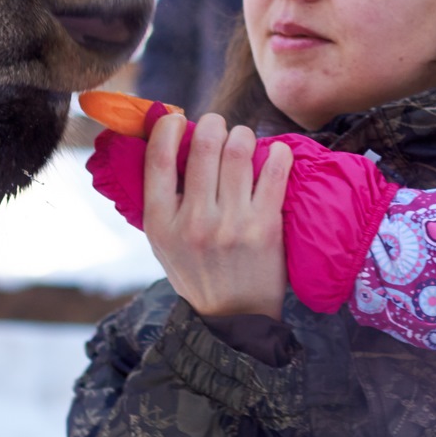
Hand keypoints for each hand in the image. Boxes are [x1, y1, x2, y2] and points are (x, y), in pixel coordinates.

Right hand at [143, 113, 293, 318]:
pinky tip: (275, 152)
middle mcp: (195, 221)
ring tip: (243, 140)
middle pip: (205, 146)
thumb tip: (166, 141)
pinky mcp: (265, 227)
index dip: (168, 128)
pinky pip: (274, 171)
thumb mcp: (162, 241)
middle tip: (219, 126)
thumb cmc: (197, 271)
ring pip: (239, 150)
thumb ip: (161, 197)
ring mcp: (232, 224)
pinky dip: (276, 152)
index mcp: (161, 223)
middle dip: (214, 124)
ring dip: (243, 134)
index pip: (158, 158)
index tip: (178, 119)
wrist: (234, 317)